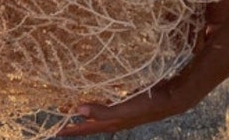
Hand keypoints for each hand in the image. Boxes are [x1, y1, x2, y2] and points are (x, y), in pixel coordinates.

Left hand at [56, 77, 193, 135]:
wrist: (172, 98)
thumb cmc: (149, 104)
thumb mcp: (124, 109)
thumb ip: (102, 111)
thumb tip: (78, 111)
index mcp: (112, 124)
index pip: (87, 129)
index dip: (71, 130)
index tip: (56, 132)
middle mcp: (116, 120)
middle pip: (90, 123)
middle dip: (75, 122)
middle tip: (59, 116)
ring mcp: (122, 112)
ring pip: (98, 113)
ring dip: (85, 111)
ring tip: (71, 105)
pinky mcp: (127, 103)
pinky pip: (107, 104)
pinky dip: (98, 102)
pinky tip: (95, 96)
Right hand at [58, 0, 228, 136]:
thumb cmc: (217, 23)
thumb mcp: (183, 25)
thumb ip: (171, 25)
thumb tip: (162, 15)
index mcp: (166, 86)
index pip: (130, 103)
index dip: (104, 109)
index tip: (76, 108)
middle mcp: (168, 99)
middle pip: (124, 118)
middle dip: (91, 126)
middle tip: (61, 131)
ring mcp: (171, 101)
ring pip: (126, 118)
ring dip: (94, 124)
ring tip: (67, 127)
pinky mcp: (176, 97)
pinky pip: (138, 108)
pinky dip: (111, 112)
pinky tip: (88, 112)